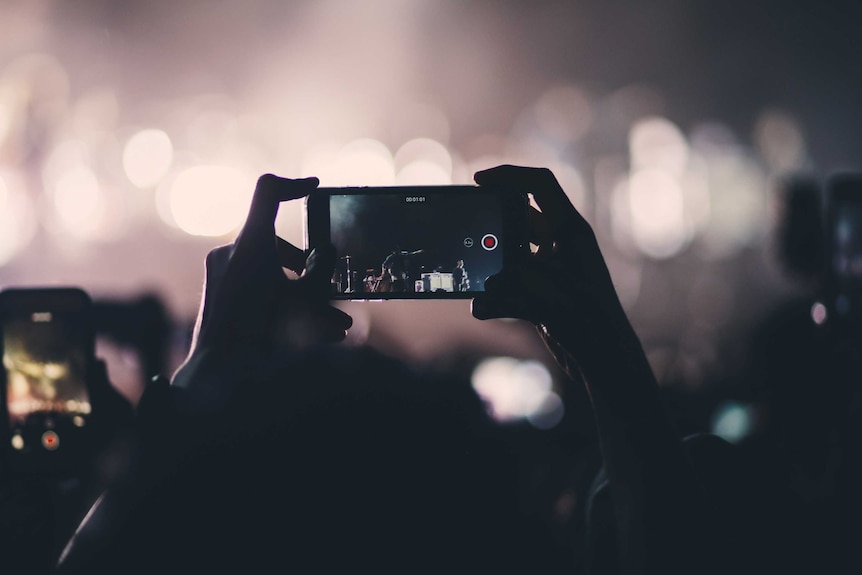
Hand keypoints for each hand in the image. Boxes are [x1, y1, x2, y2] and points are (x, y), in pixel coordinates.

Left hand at [172, 174, 351, 392]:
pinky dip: (275, 301)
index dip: (294, 185)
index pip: (269, 192)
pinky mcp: (216, 292)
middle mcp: (231, 252)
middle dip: (304, 267)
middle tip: (323, 288)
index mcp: (252, 245)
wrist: (218, 373)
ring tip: (324, 324)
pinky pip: (252, 286)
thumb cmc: (263, 336)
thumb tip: (324, 257)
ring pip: (267, 270)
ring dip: (295, 293)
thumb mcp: (305, 302)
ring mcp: (220, 272)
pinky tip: (299, 329)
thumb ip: (320, 273)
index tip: (314, 188)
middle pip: (275, 242)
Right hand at [470, 165, 634, 376]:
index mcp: (569, 230)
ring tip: (475, 274)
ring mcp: (550, 268)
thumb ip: (510, 284)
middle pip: (518, 218)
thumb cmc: (587, 320)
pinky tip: (484, 307)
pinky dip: (495, 294)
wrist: (605, 358)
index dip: (508, 174)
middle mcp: (560, 244)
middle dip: (492, 225)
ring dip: (492, 265)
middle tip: (469, 230)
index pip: (539, 184)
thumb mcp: (544, 293)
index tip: (478, 179)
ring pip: (510, 253)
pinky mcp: (542, 292)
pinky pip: (510, 283)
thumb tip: (482, 296)